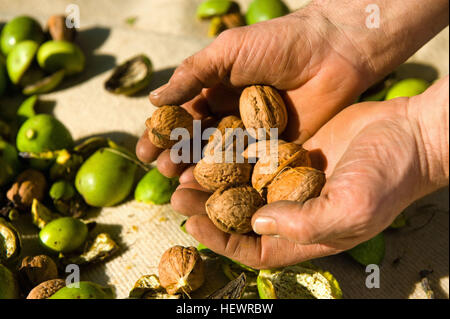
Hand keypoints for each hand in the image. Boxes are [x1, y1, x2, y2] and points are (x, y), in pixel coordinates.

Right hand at [136, 3, 379, 173]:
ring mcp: (254, 135)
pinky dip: (232, 179)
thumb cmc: (277, 42)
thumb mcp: (228, 51)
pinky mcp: (277, 150)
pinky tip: (216, 189)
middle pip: (199, 142)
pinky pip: (251, 167)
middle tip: (163, 170)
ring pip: (221, 159)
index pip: (183, 117)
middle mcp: (231, 115)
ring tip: (182, 183)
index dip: (163, 134)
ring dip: (201, 172)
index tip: (145, 149)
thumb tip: (154, 100)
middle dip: (178, 156)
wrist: (332, 50)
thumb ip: (192, 75)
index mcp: (216, 91)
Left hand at [173, 77, 447, 268]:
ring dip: (215, 183)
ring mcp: (292, 181)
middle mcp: (294, 210)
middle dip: (209, 210)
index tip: (193, 224)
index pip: (254, 249)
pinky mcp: (292, 153)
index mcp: (307, 235)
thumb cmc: (389, 176)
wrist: (409, 134)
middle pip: (241, 218)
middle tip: (179, 196)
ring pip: (243, 188)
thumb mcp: (353, 208)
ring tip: (187, 173)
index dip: (221, 240)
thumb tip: (258, 223)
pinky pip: (256, 159)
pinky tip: (213, 146)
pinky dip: (234, 156)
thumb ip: (306, 224)